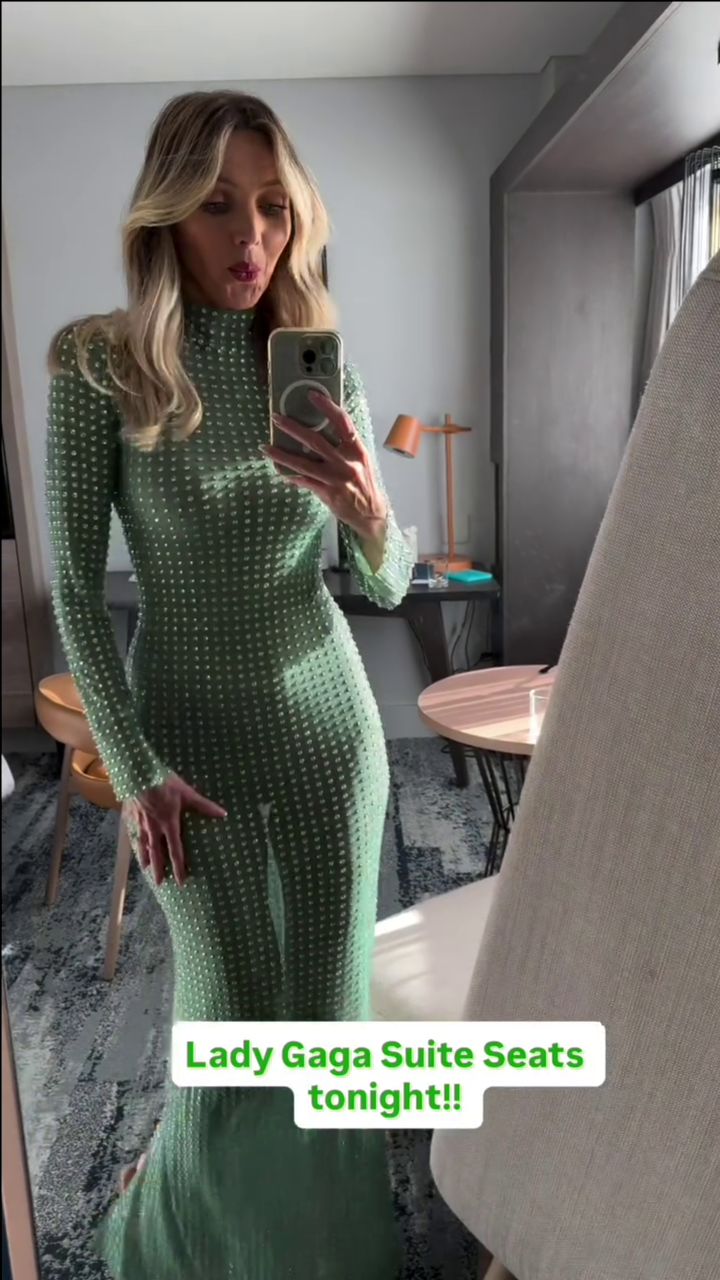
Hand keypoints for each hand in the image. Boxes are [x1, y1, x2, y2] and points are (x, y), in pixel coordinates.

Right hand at [128, 774, 226, 888]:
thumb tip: (223, 814)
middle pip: (156, 853)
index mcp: (169, 824)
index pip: (175, 851)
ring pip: (142, 845)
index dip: (179, 866)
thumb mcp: (187, 793)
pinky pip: (132, 832)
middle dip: (159, 869)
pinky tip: (134, 844)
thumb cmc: (164, 782)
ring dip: (145, 858)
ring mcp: (140, 822)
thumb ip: (204, 806)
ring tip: (146, 869)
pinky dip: (134, 841)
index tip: (181, 880)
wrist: (137, 773)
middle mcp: (153, 828)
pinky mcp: (130, 815)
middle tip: (160, 883)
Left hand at [263, 391, 387, 539]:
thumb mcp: (360, 460)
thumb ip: (344, 445)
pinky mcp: (327, 493)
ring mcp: (336, 479)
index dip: (327, 407)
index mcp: (356, 450)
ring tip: (265, 448)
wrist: (371, 513)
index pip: (343, 423)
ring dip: (282, 455)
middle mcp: (346, 462)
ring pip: (303, 463)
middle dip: (293, 428)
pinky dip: (291, 476)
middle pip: (315, 441)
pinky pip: (304, 481)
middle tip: (276, 418)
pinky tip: (280, 471)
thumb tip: (321, 431)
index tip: (312, 395)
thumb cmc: (364, 483)